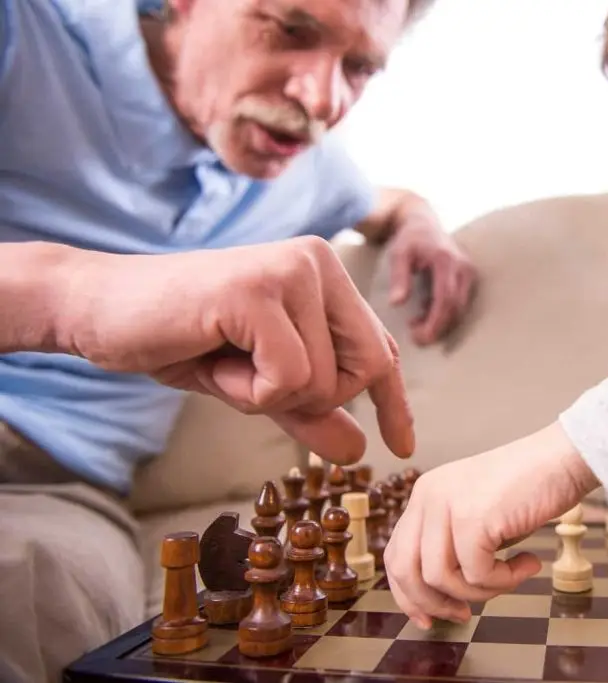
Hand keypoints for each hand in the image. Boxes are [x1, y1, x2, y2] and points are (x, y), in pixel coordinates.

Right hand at [57, 236, 413, 464]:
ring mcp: (291, 270)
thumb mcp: (258, 383)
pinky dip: (248, 392)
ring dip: (267, 396)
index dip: (392, 403)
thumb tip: (359, 450)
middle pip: (364, 370)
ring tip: (223, 359)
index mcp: (326, 275)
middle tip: (250, 377)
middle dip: (312, 399)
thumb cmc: (184, 338)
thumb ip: (310, 411)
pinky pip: (289, 379)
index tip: (401, 445)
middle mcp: (319, 261)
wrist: (100, 310)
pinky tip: (213, 358)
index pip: (379, 349)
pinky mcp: (258, 292)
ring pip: (324, 382)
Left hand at [383, 422, 600, 628]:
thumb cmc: (531, 489)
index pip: (396, 554)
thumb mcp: (480, 518)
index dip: (408, 594)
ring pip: (440, 579)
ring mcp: (447, 505)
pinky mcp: (472, 518)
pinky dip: (505, 580)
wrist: (565, 458)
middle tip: (463, 614)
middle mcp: (428, 496)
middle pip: (405, 570)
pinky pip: (477, 575)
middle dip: (432, 603)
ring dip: (479, 592)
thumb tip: (445, 600)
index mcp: (425, 494)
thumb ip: (456, 548)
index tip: (429, 618)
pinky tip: (529, 563)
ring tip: (511, 578)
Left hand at [386, 205, 476, 345]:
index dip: (436, 322)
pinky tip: (424, 314)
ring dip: (440, 321)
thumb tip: (397, 303)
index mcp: (445, 259)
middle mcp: (463, 265)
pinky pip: (460, 302)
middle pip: (456, 307)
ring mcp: (469, 271)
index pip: (446, 298)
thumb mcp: (398, 254)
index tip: (421, 338)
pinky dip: (444, 313)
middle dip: (438, 327)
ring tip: (415, 324)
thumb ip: (399, 277)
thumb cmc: (409, 239)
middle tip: (416, 338)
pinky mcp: (469, 276)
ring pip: (461, 307)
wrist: (423, 223)